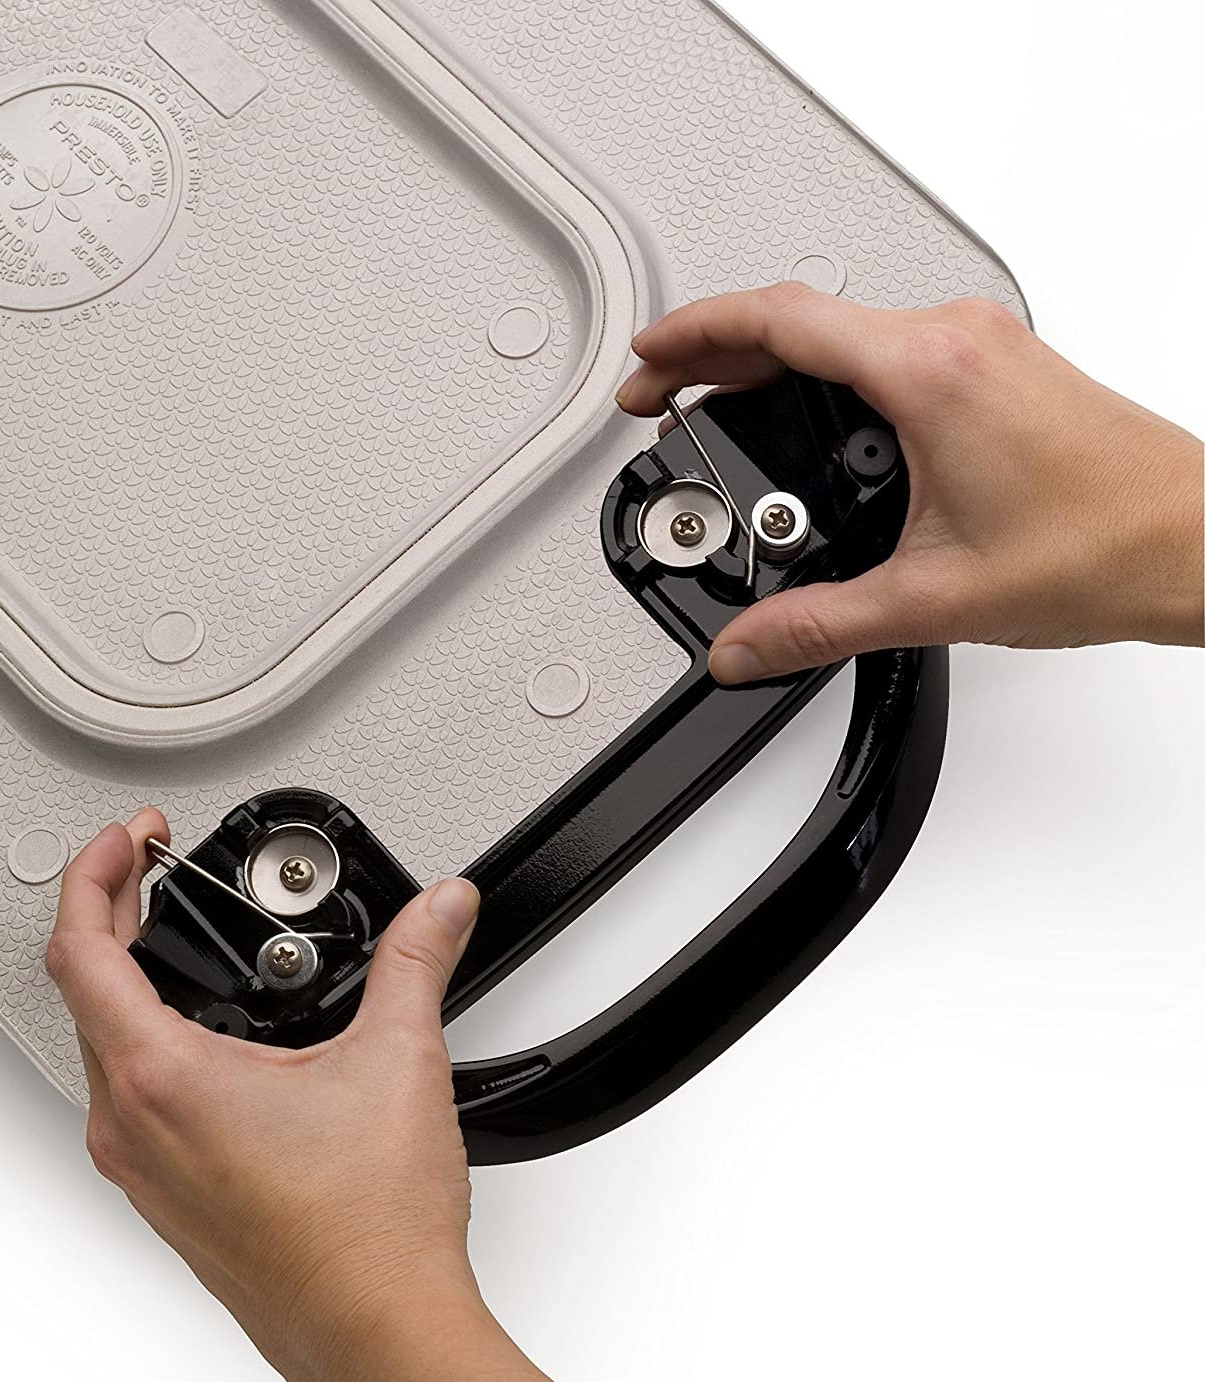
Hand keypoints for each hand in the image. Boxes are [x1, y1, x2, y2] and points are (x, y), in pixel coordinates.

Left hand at [44, 809, 482, 1381]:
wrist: (378, 1335)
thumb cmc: (368, 1232)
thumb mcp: (398, 1062)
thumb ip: (417, 962)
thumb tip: (442, 908)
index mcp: (163, 1080)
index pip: (81, 952)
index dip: (95, 876)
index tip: (126, 841)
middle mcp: (133, 1127)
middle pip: (82, 994)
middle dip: (113, 919)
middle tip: (153, 876)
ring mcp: (144, 1168)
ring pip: (103, 1049)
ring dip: (129, 984)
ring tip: (181, 946)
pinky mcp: (168, 1198)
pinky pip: (130, 1099)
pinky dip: (151, 1043)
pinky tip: (214, 1039)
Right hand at [617, 285, 1203, 681]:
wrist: (1196, 542)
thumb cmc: (1105, 547)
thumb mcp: (932, 598)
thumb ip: (817, 626)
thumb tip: (745, 647)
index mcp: (929, 372)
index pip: (780, 320)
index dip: (695, 332)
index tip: (649, 355)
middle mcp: (955, 338)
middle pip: (800, 317)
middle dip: (713, 352)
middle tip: (660, 394)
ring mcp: (978, 345)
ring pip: (842, 328)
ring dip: (769, 361)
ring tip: (716, 406)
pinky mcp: (993, 366)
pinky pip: (884, 346)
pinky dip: (825, 373)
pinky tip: (803, 420)